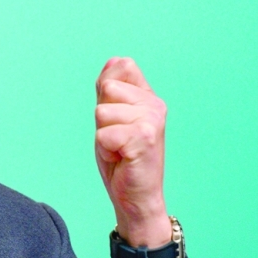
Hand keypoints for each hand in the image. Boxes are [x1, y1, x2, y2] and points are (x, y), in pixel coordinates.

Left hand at [95, 57, 172, 249]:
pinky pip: (104, 134)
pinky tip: (121, 158)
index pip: (121, 65)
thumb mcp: (111, 118)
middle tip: (117, 139)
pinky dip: (106, 150)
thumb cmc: (122, 159)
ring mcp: (152, 119)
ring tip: (119, 149)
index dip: (107, 91)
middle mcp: (155, 104)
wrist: (136, 197)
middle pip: (107, 89)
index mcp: (149, 96)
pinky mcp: (145, 137)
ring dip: (103, 135)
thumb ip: (110, 89)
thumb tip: (114, 60)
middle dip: (102, 118)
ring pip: (102, 111)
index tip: (117, 118)